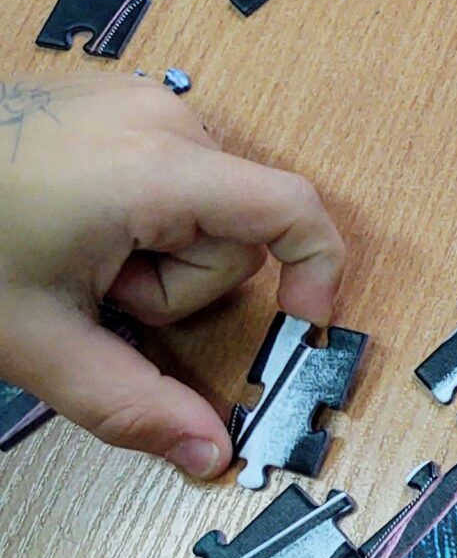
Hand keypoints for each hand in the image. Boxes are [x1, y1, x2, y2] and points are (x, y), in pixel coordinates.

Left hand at [0, 76, 343, 477]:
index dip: (318, 269)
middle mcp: (164, 120)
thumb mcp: (36, 340)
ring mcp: (138, 102)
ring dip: (159, 248)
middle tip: (97, 293)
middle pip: (235, 226)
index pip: (292, 209)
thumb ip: (131, 402)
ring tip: (77, 255)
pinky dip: (144, 211)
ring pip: (206, 202)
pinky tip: (77, 222)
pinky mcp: (118, 102)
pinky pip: (175, 170)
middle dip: (179, 279)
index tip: (302, 323)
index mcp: (156, 170)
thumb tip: (212, 455)